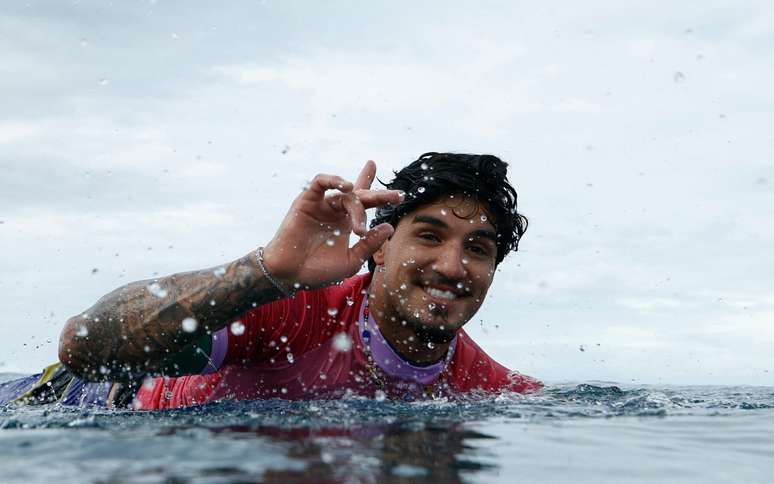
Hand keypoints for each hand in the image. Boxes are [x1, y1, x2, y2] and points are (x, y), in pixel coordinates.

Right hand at [262, 160, 401, 288]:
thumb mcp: (351, 260)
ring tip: (361, 221)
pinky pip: (320, 183)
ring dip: (357, 206)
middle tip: (396, 196)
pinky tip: (346, 186)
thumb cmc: (318, 271)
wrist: (291, 275)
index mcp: (346, 223)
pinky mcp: (306, 201)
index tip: (400, 194)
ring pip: (345, 195)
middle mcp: (335, 211)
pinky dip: (333, 180)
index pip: (365, 204)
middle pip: (360, 196)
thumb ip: (370, 244)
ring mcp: (321, 205)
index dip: (380, 195)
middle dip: (380, 195)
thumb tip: (389, 227)